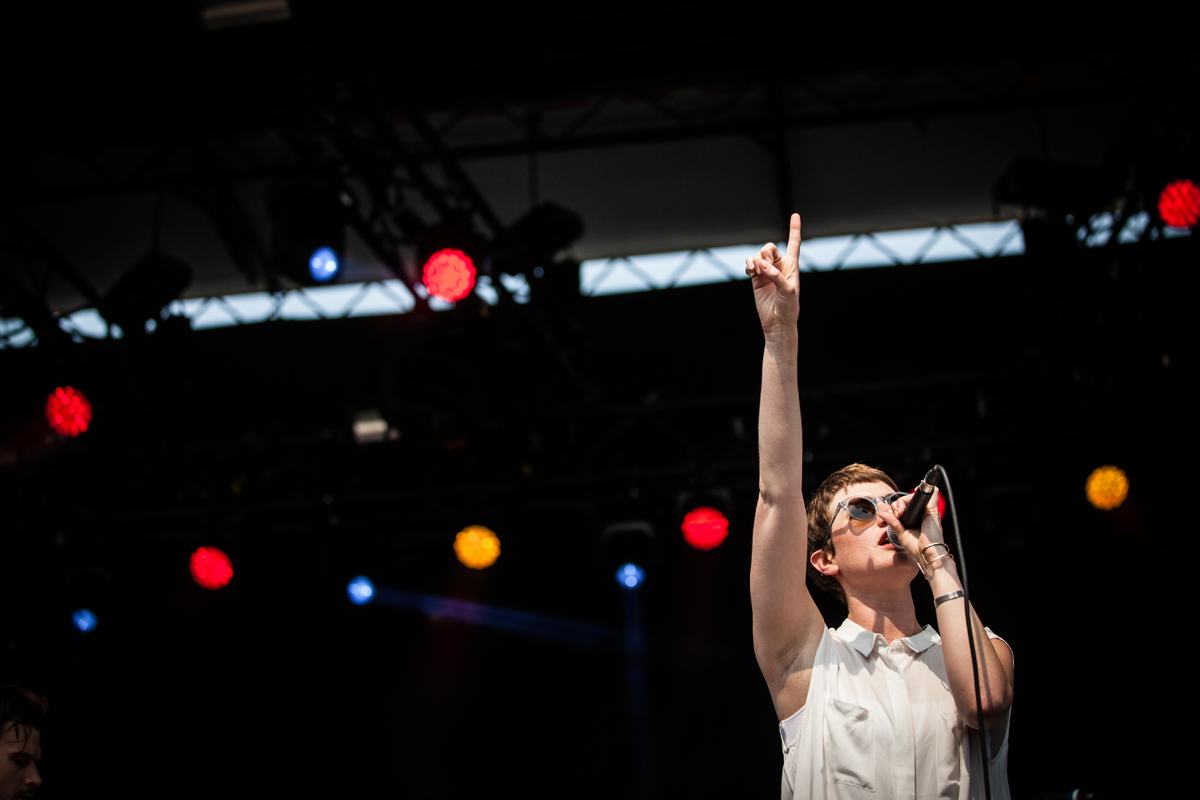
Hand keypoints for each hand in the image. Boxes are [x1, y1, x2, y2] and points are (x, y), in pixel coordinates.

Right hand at [746, 213, 800, 339]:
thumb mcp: (788, 290)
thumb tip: (761, 264)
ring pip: (758, 256)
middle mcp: (779, 266)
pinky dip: (749, 264)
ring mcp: (766, 272)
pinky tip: (751, 270)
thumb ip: (775, 275)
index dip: (794, 229)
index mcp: (792, 266)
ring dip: (756, 260)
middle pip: (770, 248)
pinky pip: (750, 264)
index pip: (794, 244)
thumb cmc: (789, 307)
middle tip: (765, 265)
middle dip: (766, 252)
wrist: (777, 322)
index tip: (795, 215)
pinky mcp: (756, 279)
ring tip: (757, 270)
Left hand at [877, 488, 943, 563]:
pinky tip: (911, 500)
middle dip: (895, 505)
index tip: (889, 517)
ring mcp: (928, 511)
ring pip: (912, 497)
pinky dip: (922, 490)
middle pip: (906, 501)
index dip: (894, 508)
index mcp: (916, 519)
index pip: (903, 507)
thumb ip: (893, 522)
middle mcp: (922, 514)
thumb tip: (882, 513)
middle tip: (895, 516)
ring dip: (902, 502)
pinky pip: (930, 494)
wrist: (927, 555)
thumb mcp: (901, 534)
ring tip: (899, 513)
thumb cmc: (918, 548)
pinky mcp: (933, 510)